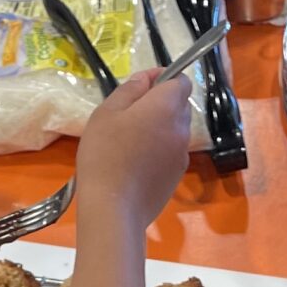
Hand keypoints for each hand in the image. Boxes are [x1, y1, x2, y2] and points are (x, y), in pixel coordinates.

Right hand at [74, 66, 193, 225]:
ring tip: (131, 141)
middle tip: (130, 115)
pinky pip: (172, 152)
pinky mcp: (177, 176)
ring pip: (175, 130)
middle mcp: (181, 128)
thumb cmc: (104, 154)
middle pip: (179, 105)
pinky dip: (160, 150)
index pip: (182, 81)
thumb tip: (146, 79)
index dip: (165, 78)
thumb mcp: (107, 113)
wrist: (113, 207)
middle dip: (161, 104)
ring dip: (160, 128)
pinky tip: (137, 162)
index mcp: (166, 107)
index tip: (144, 86)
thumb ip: (130, 90)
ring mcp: (182, 154)